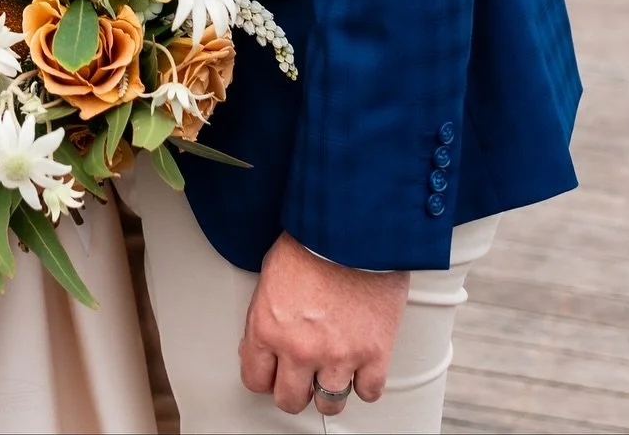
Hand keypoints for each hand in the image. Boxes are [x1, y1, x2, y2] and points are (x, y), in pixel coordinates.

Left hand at [240, 232, 408, 416]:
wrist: (354, 225)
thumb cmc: (313, 239)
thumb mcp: (271, 273)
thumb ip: (266, 313)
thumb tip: (265, 340)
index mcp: (267, 327)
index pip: (255, 379)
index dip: (264, 376)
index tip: (272, 372)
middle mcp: (300, 348)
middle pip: (289, 399)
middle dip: (294, 389)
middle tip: (301, 376)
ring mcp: (338, 355)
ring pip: (328, 404)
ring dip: (329, 390)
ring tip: (331, 372)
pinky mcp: (374, 354)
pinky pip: (368, 392)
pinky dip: (365, 383)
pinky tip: (360, 367)